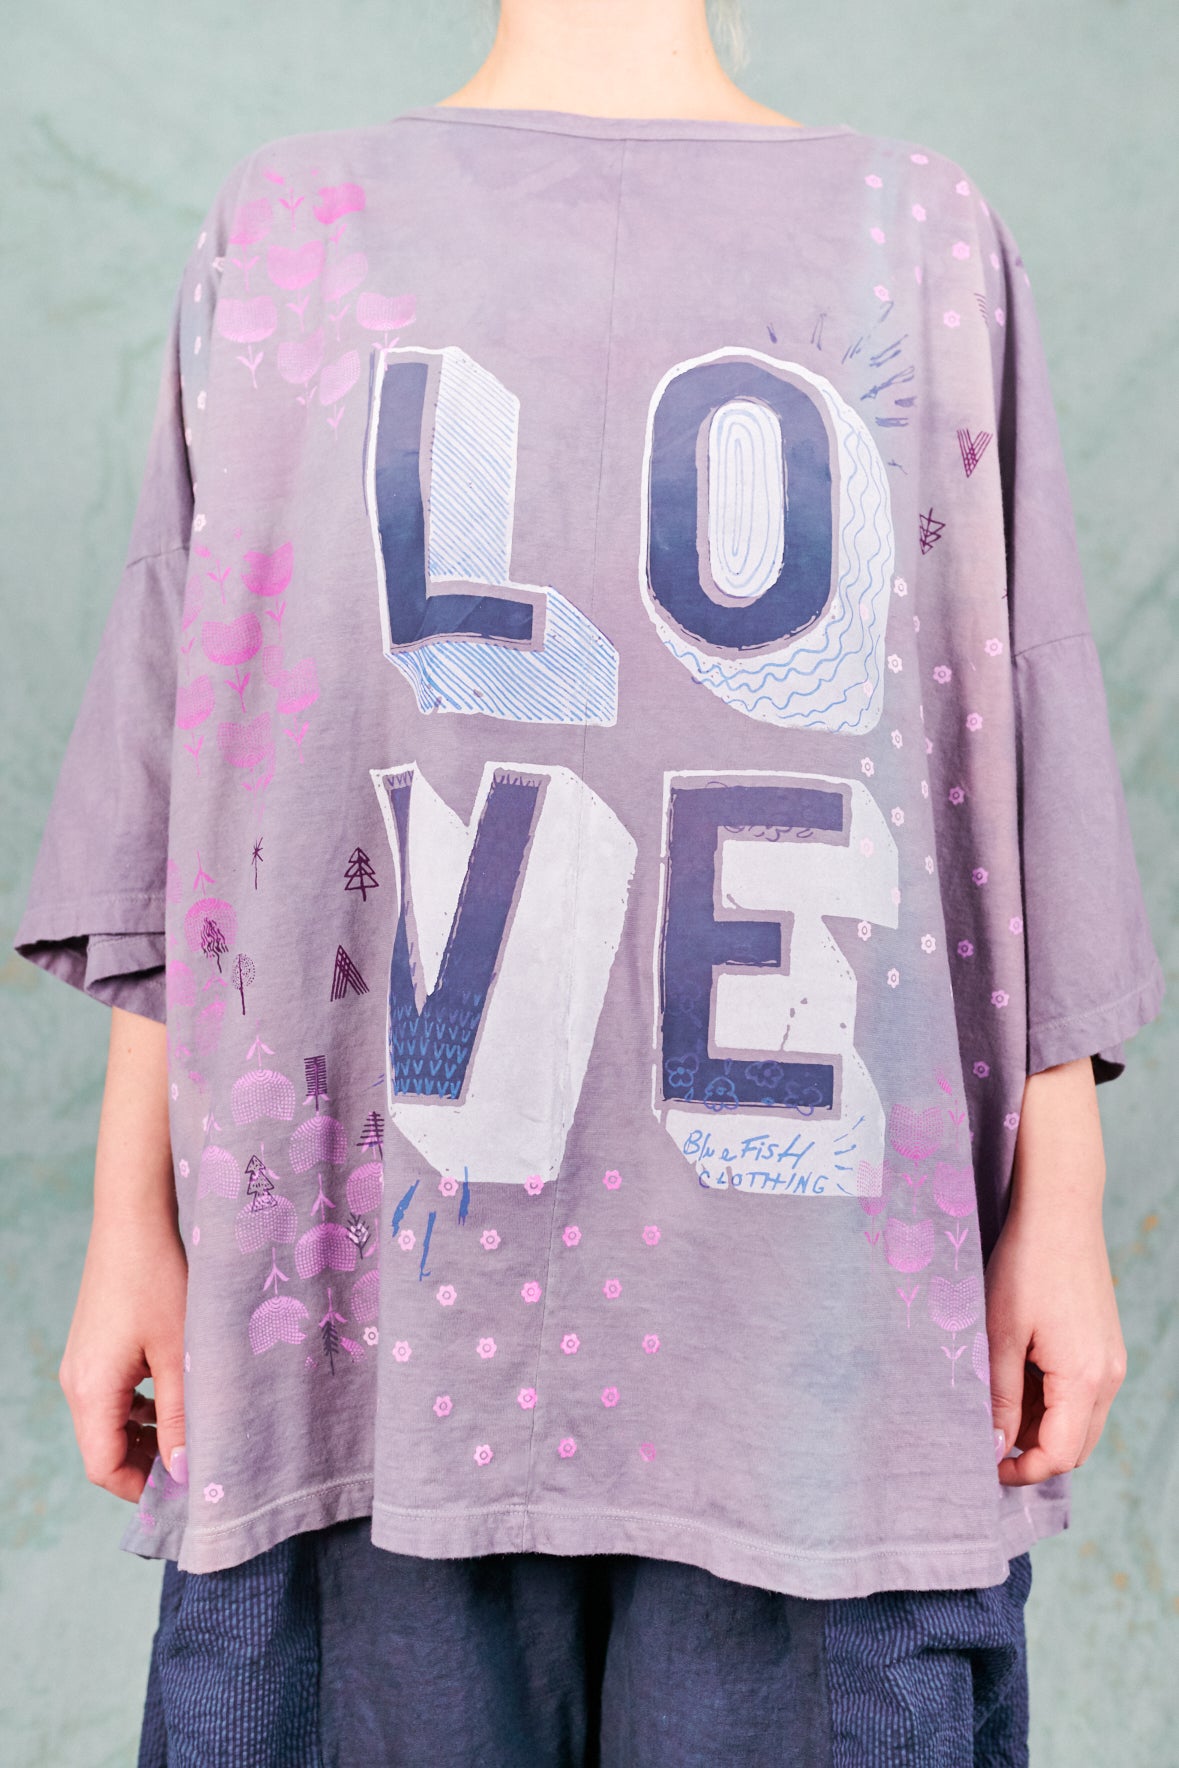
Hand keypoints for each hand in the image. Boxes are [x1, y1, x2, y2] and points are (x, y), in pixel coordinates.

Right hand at [59, 1212, 188, 1501]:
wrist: (135, 1219)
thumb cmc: (160, 1280)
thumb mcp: (181, 1353)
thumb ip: (183, 1416)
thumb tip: (186, 1472)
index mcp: (91, 1391)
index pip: (104, 1468)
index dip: (143, 1488)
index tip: (185, 1490)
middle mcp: (77, 1382)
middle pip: (104, 1448)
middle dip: (148, 1464)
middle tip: (196, 1465)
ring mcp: (82, 1364)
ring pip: (110, 1423)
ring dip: (148, 1435)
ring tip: (194, 1433)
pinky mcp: (94, 1347)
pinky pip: (112, 1396)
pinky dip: (140, 1408)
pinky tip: (176, 1398)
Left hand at [985, 1057, 1126, 1485]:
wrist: (1061, 1211)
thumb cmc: (1025, 1266)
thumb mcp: (1000, 1333)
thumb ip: (998, 1395)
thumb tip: (995, 1446)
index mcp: (1084, 1380)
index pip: (1059, 1455)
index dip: (1022, 1470)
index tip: (986, 1467)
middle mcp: (1108, 1377)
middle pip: (1075, 1446)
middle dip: (1032, 1452)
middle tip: (986, 1438)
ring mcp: (1110, 1360)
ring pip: (1079, 1420)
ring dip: (1041, 1425)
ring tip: (996, 1400)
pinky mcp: (1104, 1345)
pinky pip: (1082, 1393)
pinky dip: (1052, 1400)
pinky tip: (1017, 1375)